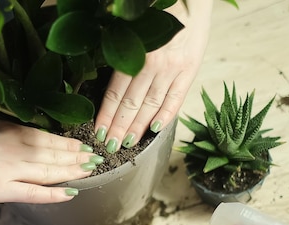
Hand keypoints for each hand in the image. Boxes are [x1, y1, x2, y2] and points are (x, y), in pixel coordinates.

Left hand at [94, 0, 212, 152]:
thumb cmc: (155, 12)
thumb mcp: (131, 30)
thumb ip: (121, 56)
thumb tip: (108, 85)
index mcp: (134, 54)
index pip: (115, 94)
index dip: (106, 116)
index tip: (98, 132)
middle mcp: (152, 64)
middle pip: (132, 104)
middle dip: (119, 129)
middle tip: (109, 146)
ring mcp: (173, 69)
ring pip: (151, 106)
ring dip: (138, 127)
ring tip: (127, 144)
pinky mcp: (190, 69)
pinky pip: (176, 98)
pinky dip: (165, 115)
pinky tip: (155, 129)